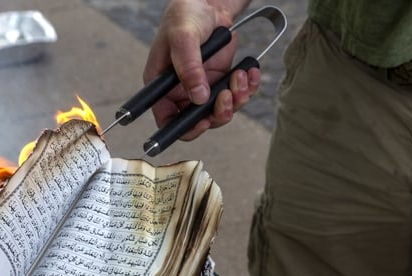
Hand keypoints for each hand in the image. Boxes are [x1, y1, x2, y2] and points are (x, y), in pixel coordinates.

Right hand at [143, 0, 259, 140]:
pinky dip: (247, 87)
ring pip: (221, 111)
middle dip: (217, 113)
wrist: (208, 2)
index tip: (203, 121)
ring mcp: (203, 88)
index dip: (184, 128)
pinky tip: (249, 72)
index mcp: (162, 87)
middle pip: (199, 121)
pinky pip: (237, 96)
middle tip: (227, 95)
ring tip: (240, 76)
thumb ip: (188, 67)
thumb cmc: (185, 15)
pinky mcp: (222, 80)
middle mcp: (181, 92)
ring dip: (236, 99)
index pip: (167, 120)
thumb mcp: (182, 37)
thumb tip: (198, 97)